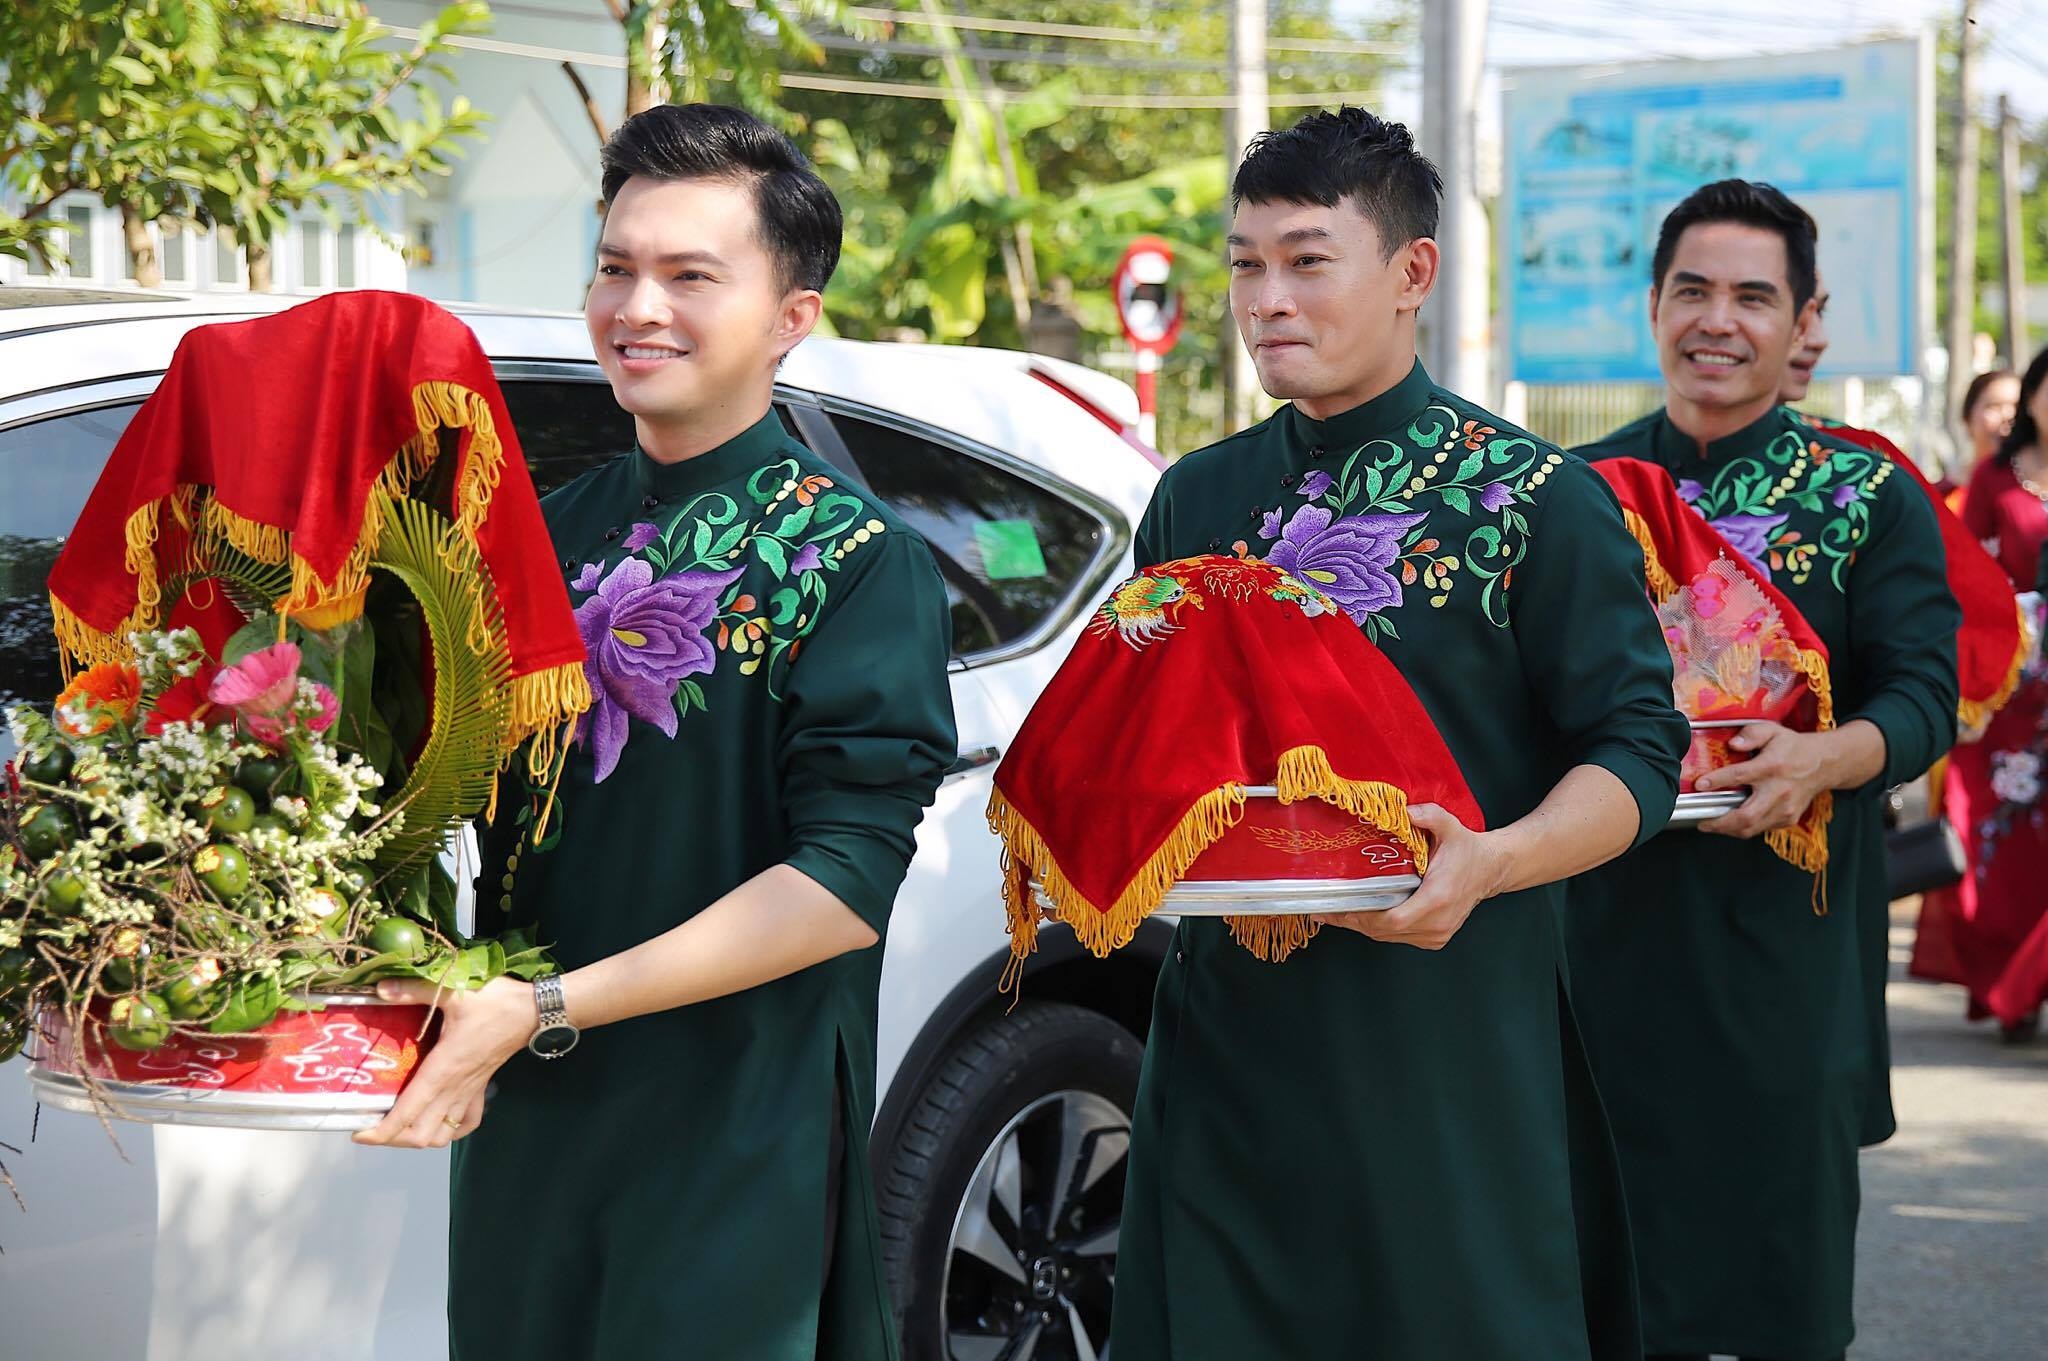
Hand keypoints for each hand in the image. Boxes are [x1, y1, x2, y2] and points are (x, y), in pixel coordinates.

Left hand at [352, 975, 535, 1149]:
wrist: (534, 1010)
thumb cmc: (495, 1002)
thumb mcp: (453, 991)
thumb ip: (414, 990)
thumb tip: (380, 989)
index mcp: (443, 1069)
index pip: (407, 1114)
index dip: (381, 1131)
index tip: (358, 1133)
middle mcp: (454, 1088)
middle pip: (421, 1135)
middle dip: (393, 1139)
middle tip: (373, 1125)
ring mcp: (470, 1092)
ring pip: (442, 1135)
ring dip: (419, 1138)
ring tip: (399, 1126)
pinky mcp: (481, 1089)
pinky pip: (466, 1123)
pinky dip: (450, 1130)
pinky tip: (438, 1120)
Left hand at [1315, 803, 1505, 950]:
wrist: (1491, 869)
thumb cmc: (1468, 850)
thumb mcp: (1449, 826)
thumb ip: (1427, 815)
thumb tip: (1403, 810)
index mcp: (1437, 898)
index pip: (1393, 919)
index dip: (1364, 916)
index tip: (1341, 908)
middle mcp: (1437, 922)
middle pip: (1385, 931)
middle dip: (1355, 921)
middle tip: (1327, 911)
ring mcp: (1437, 933)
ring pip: (1391, 937)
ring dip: (1365, 926)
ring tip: (1338, 913)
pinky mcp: (1436, 937)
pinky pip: (1400, 937)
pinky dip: (1381, 928)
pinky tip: (1364, 916)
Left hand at [1694, 721, 1827, 838]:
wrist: (1824, 764)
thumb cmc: (1793, 748)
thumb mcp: (1772, 731)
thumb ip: (1751, 734)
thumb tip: (1733, 744)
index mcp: (1772, 767)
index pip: (1740, 776)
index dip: (1717, 781)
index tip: (1700, 785)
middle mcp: (1779, 790)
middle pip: (1747, 815)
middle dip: (1720, 822)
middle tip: (1702, 821)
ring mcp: (1785, 808)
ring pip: (1752, 828)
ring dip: (1728, 830)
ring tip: (1711, 824)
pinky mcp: (1788, 818)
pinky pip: (1761, 829)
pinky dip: (1743, 829)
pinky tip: (1731, 823)